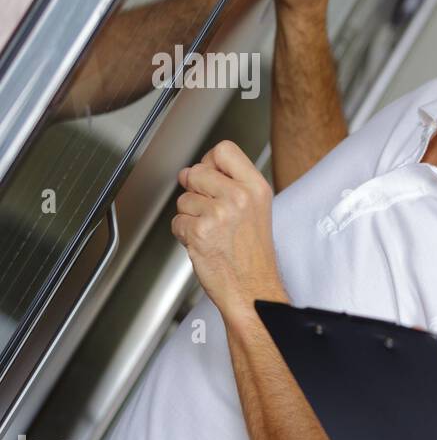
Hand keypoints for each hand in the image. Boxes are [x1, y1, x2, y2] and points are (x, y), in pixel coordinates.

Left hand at [171, 140, 283, 318]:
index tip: (211, 176)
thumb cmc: (253, 256)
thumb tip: (192, 171)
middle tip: (210, 211)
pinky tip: (204, 243)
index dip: (210, 162)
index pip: (224, 150)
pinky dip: (184, 234)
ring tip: (211, 231)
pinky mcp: (199, 231)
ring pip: (183, 199)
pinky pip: (177, 222)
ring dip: (190, 216)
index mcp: (256, 188)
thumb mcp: (256, 210)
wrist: (253, 289)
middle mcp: (238, 197)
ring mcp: (218, 214)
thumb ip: (231, 184)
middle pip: (196, 171)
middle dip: (195, 191)